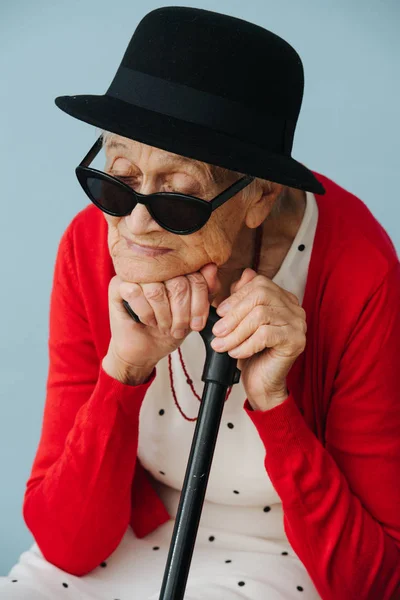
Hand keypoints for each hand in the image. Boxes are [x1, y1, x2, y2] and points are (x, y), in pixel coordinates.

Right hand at [103, 263, 221, 382]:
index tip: (197, 323)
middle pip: (177, 283)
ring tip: (163, 326)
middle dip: (181, 313)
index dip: (199, 303)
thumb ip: (206, 290)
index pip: (195, 275)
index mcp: (176, 269)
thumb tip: (211, 267)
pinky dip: (145, 313)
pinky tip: (147, 321)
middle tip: (178, 328)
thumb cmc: (168, 330)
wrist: (145, 350)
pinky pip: (134, 292)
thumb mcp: (194, 313)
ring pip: (155, 289)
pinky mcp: (117, 285)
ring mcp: (136, 275)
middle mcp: (157, 267)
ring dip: (162, 315)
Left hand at [210, 268, 306, 409]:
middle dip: (234, 314)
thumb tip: (241, 276)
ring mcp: (298, 324)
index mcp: (283, 299)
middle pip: (261, 296)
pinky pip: (265, 334)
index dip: (236, 297)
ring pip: (261, 315)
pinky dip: (246, 344)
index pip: (260, 284)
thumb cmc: (251, 354)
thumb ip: (240, 299)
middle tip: (217, 331)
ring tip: (222, 345)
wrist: (262, 384)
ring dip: (236, 332)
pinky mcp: (296, 340)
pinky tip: (236, 353)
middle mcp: (294, 308)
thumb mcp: (240, 322)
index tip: (220, 313)